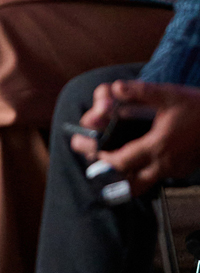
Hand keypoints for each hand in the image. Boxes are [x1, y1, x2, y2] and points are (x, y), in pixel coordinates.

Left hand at [71, 80, 199, 195]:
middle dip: (107, 174)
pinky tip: (131, 158)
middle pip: (129, 183)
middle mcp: (165, 164)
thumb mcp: (168, 94)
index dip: (99, 157)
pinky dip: (138, 173)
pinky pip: (155, 178)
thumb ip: (139, 91)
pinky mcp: (181, 170)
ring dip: (123, 177)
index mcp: (158, 147)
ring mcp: (174, 170)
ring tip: (107, 160)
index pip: (121, 162)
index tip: (83, 147)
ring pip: (142, 184)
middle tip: (91, 160)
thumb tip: (115, 88)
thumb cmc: (198, 108)